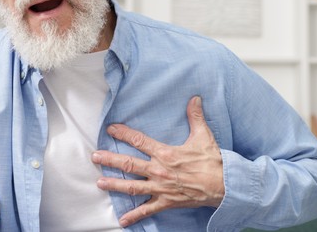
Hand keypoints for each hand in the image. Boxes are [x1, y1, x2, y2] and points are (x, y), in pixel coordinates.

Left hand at [91, 96, 223, 227]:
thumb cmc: (211, 161)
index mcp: (165, 153)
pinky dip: (134, 215)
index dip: (124, 134)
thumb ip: (195, 116)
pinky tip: (122, 220)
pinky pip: (147, 210)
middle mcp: (159, 171)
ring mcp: (160, 188)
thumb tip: (195, 98)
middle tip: (95, 157)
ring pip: (132, 187)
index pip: (139, 141)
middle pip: (129, 164)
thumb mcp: (203, 135)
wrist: (222, 185)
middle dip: (110, 160)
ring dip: (114, 185)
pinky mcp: (166, 202)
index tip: (111, 129)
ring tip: (99, 183)